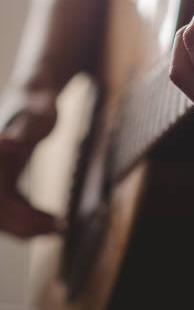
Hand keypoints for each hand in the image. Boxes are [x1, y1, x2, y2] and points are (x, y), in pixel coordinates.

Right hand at [0, 87, 62, 236]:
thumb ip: (21, 133)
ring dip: (29, 226)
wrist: (33, 94)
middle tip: (59, 228)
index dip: (21, 220)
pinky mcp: (3, 180)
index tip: (51, 223)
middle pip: (0, 215)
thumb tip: (7, 144)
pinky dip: (29, 216)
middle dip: (27, 227)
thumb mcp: (34, 117)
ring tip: (59, 226)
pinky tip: (52, 219)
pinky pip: (12, 206)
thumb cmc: (35, 103)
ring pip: (4, 215)